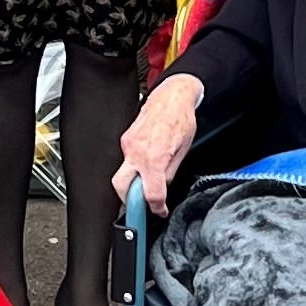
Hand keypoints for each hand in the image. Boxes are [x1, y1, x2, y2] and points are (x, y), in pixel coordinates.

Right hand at [114, 72, 203, 215]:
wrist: (172, 95)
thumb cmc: (181, 117)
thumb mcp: (184, 151)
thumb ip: (170, 172)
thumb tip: (163, 186)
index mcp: (155, 158)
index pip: (151, 194)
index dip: (156, 208)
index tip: (159, 210)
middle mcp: (137, 152)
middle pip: (121, 187)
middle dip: (129, 201)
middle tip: (141, 204)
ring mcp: (128, 144)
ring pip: (122, 172)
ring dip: (132, 181)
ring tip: (146, 180)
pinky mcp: (125, 138)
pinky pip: (126, 159)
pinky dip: (134, 165)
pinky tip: (146, 161)